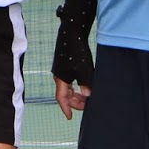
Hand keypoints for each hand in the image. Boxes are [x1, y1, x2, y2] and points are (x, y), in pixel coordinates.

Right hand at [51, 0, 97, 119]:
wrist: (72, 32)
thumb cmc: (76, 51)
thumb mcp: (84, 70)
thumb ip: (86, 84)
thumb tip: (89, 96)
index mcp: (61, 78)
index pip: (61, 98)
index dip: (66, 108)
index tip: (70, 117)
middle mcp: (59, 75)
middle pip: (65, 94)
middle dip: (74, 101)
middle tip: (86, 104)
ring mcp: (62, 68)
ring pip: (68, 86)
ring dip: (76, 93)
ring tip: (87, 95)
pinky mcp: (66, 62)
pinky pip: (69, 79)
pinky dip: (76, 85)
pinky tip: (84, 84)